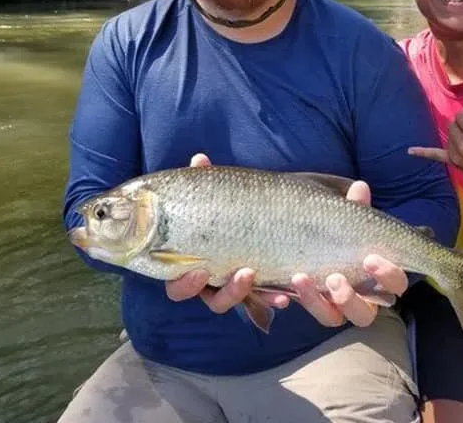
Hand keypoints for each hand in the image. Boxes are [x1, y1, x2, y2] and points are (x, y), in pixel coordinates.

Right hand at [165, 153, 288, 310]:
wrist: (255, 219)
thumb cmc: (222, 211)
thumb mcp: (217, 197)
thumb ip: (205, 183)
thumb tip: (200, 160)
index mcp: (190, 264)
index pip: (177, 285)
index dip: (185, 284)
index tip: (200, 272)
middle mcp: (210, 282)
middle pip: (210, 299)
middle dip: (225, 292)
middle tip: (241, 274)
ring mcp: (233, 288)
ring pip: (234, 301)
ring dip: (245, 292)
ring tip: (258, 274)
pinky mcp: (256, 290)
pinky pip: (261, 302)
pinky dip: (271, 298)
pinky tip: (284, 295)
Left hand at [290, 180, 409, 327]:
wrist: (301, 241)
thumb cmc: (338, 233)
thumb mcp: (345, 221)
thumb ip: (353, 209)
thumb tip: (359, 187)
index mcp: (376, 278)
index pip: (395, 284)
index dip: (387, 275)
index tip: (370, 258)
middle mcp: (358, 300)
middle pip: (364, 315)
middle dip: (349, 298)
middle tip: (334, 277)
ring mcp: (331, 308)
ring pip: (331, 318)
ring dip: (316, 302)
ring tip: (300, 277)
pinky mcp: (305, 308)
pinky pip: (295, 313)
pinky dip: (286, 301)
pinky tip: (280, 293)